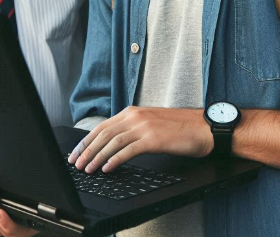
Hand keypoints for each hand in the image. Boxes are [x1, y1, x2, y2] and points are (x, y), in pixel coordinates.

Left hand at [68, 106, 212, 172]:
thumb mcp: (150, 123)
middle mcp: (135, 116)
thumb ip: (132, 129)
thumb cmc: (180, 128)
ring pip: (112, 142)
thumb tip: (113, 144)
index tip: (76, 153)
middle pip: (103, 134)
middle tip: (76, 164)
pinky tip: (107, 168)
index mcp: (132, 112)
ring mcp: (143, 127)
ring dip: (97, 157)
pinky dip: (115, 160)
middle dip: (86, 150)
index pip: (102, 126)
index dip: (86, 141)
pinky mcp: (153, 139)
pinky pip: (128, 150)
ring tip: (88, 169)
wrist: (203, 128)